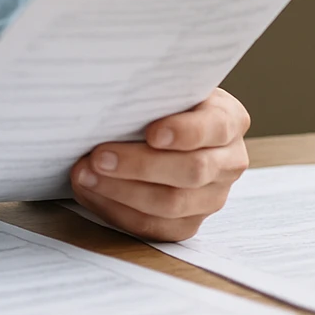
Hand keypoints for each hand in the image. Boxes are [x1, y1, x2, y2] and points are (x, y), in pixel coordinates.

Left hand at [68, 88, 249, 241]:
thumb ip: (150, 93)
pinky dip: (118, 211)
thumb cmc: (160, 102)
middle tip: (99, 157)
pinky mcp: (189, 222)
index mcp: (229, 120)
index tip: (152, 133)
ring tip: (85, 175)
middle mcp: (228, 162)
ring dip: (121, 191)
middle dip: (139, 165)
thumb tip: (108, 101)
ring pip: (171, 205)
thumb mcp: (165, 87)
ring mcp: (212, 197)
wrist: (162, 125)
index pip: (214, 128)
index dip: (185, 133)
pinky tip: (92, 193)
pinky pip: (155, 227)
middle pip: (191, 171)